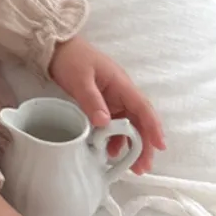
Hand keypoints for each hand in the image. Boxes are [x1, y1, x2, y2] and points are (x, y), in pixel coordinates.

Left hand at [49, 36, 165, 174]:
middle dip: (143, 144)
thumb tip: (105, 124)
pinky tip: (110, 151)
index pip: (143, 107)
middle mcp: (121, 92)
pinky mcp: (102, 103)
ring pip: (127, 124)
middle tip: (141, 167)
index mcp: (121, 84)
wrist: (56, 47)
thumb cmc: (71, 58)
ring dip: (130, 144)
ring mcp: (112, 98)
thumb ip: (92, 101)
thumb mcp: (80, 79)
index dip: (153, 127)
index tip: (160, 146)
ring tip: (128, 166)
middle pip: (139, 120)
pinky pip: (113, 123)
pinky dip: (114, 138)